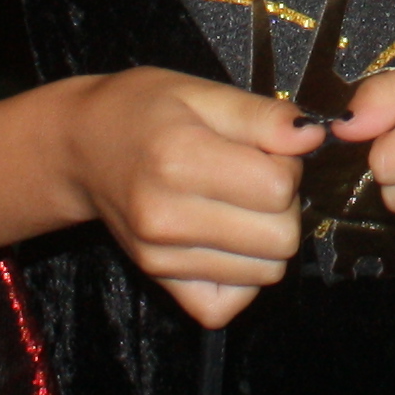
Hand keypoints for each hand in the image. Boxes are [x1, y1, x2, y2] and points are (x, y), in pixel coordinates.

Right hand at [55, 66, 323, 326]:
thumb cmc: (142, 110)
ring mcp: (161, 258)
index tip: (265, 150)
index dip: (287, 165)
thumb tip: (313, 137)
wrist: (80, 148)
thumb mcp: (201, 92)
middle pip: (281, 238)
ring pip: (266, 272)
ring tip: (236, 204)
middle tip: (254, 178)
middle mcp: (166, 218)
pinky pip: (230, 303)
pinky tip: (226, 240)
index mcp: (178, 160)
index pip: (278, 188)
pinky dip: (241, 275)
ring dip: (266, 239)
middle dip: (283, 206)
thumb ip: (261, 116)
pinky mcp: (161, 283)